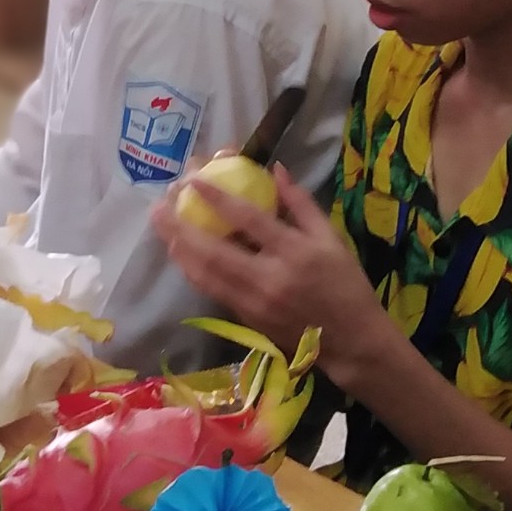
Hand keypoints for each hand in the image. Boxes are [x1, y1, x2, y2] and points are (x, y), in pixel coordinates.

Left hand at [149, 165, 386, 371]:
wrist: (352, 341)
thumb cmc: (346, 285)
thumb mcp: (332, 238)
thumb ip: (301, 203)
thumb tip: (275, 169)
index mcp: (295, 252)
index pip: (249, 220)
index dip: (218, 198)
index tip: (194, 180)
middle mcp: (269, 278)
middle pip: (214, 251)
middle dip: (182, 227)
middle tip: (159, 206)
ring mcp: (253, 302)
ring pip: (206, 275)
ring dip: (180, 250)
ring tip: (162, 227)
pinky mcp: (246, 318)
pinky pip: (212, 290)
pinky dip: (193, 271)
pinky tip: (182, 255)